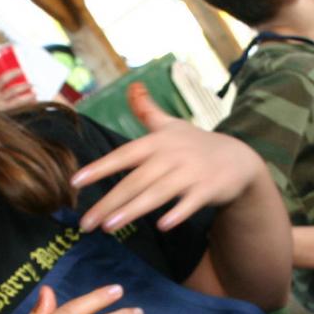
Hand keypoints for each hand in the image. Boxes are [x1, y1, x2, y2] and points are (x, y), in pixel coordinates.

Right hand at [0, 67, 36, 110]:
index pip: (2, 80)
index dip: (12, 73)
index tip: (21, 70)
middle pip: (13, 91)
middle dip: (24, 86)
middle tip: (32, 83)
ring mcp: (0, 111)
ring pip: (17, 103)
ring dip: (28, 97)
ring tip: (35, 94)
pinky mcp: (4, 119)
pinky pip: (18, 112)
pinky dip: (27, 108)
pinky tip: (33, 105)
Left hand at [73, 83, 262, 232]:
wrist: (238, 158)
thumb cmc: (196, 144)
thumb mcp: (172, 125)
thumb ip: (147, 110)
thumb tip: (133, 87)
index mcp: (158, 142)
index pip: (123, 155)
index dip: (100, 167)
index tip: (75, 181)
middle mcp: (171, 155)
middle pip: (136, 180)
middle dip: (109, 201)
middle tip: (86, 222)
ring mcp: (191, 172)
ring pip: (157, 193)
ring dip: (133, 210)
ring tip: (109, 226)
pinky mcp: (208, 188)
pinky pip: (190, 202)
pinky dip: (178, 213)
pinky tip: (162, 226)